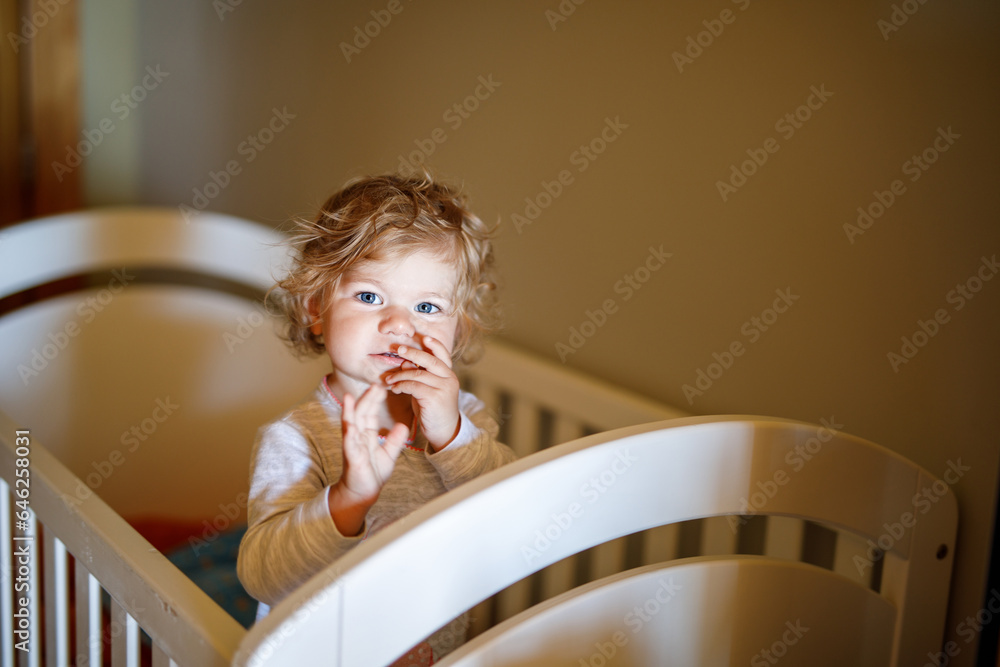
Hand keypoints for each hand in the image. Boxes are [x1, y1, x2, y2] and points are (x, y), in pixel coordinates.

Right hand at [329, 384, 408, 534]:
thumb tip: (403, 425)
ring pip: (350, 424)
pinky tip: (349, 425)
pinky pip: (348, 443)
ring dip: (351, 410)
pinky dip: (349, 433)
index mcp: (367, 434)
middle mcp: (358, 436)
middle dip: (367, 398)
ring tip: (352, 396)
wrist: (363, 493)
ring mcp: (352, 445)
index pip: (370, 412)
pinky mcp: (351, 457)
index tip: (384, 385)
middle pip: (361, 413)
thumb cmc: (372, 473)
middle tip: (376, 383)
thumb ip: (395, 440)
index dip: (376, 399)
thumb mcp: (389, 454)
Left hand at [385, 335, 460, 450]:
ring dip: (400, 375)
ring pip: (418, 373)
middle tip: (399, 349)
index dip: (435, 345)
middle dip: (413, 352)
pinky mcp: (434, 398)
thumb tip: (405, 362)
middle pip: (430, 360)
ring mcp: (443, 388)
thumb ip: (420, 375)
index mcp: (449, 375)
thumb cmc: (433, 409)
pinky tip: (394, 389)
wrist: (444, 431)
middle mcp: (449, 379)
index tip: (424, 337)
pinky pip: (413, 386)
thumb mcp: (429, 389)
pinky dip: (401, 385)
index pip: (444, 355)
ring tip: (389, 379)